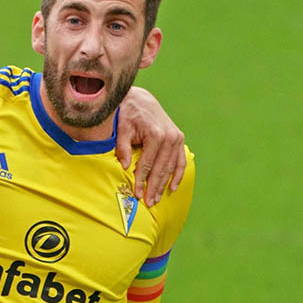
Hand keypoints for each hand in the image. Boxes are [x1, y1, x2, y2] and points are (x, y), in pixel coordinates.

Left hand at [116, 86, 186, 206]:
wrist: (140, 100)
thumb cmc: (128, 114)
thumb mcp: (121, 128)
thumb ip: (123, 147)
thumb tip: (125, 167)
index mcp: (156, 135)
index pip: (147, 165)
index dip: (142, 181)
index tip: (137, 195)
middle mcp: (170, 137)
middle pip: (161, 168)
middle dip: (154, 187)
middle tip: (149, 202)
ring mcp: (177, 138)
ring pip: (171, 167)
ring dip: (164, 184)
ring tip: (157, 198)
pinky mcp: (179, 139)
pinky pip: (180, 161)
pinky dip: (178, 174)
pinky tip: (173, 187)